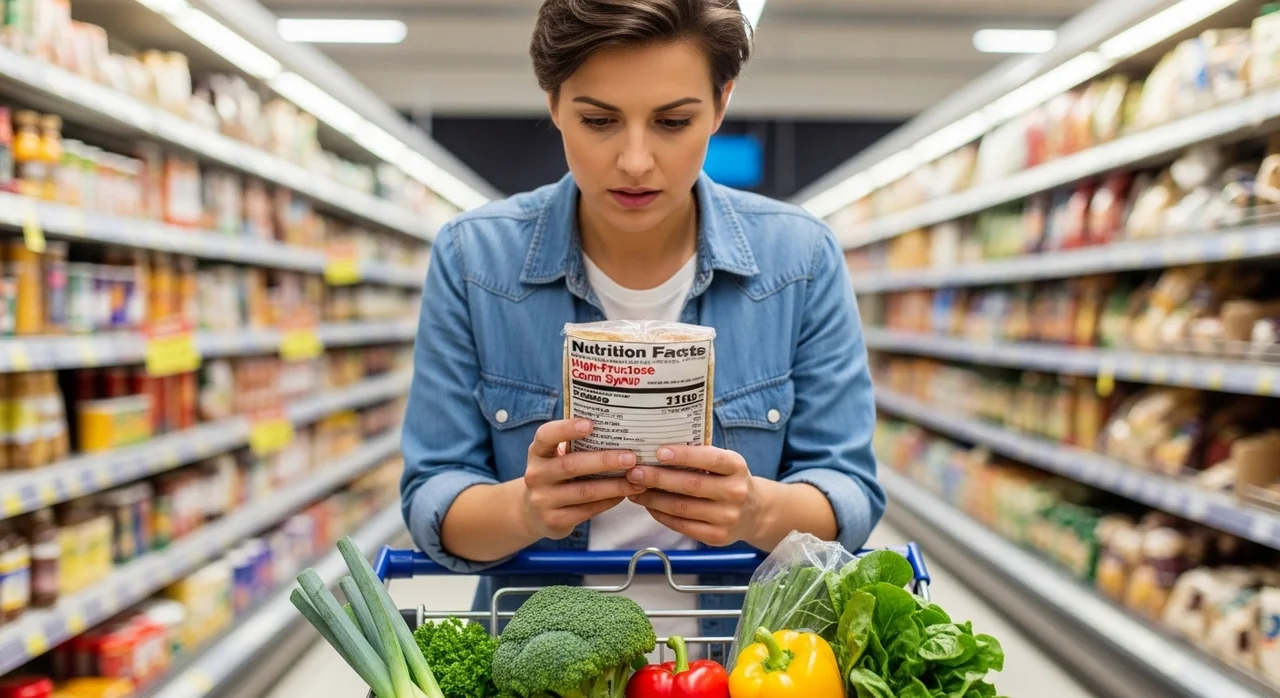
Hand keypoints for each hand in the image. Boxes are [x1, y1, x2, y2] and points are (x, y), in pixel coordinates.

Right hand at [522, 419, 645, 539]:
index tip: (590, 424)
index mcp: (537, 452)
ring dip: (614, 485)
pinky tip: (625, 494)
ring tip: (637, 479)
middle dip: (604, 461)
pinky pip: (587, 510)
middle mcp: (535, 475)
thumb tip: (618, 431)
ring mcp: (542, 500)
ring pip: (584, 491)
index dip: (566, 429)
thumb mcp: (555, 457)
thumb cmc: (556, 475)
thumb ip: (576, 445)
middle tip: (631, 457)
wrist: (533, 512)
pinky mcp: (554, 521)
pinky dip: (609, 501)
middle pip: (571, 465)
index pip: (546, 436)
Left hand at [626, 445, 760, 546]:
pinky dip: (661, 515)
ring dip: (653, 499)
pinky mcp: (717, 537)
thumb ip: (699, 456)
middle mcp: (735, 492)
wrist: (753, 513)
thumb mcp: (724, 463)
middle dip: (658, 478)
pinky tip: (649, 506)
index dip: (684, 455)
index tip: (658, 452)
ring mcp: (727, 517)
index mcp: (736, 467)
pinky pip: (681, 525)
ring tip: (634, 490)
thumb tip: (656, 451)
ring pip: (681, 508)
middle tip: (634, 472)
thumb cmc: (728, 480)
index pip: (710, 459)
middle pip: (690, 485)